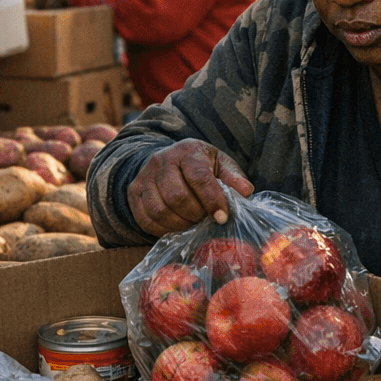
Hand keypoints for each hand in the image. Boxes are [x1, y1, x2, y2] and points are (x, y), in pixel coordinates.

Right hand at [126, 139, 254, 235]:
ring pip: (160, 210)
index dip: (212, 200)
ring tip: (192, 222)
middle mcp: (161, 161)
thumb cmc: (200, 165)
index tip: (222, 218)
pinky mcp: (133, 193)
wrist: (167, 161)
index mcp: (187, 151)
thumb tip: (246, 191)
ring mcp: (144, 177)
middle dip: (195, 214)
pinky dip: (163, 229)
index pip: (199, 177)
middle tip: (205, 219)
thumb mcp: (220, 164)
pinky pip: (145, 219)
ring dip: (180, 224)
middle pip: (177, 197)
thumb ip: (233, 177)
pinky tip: (176, 226)